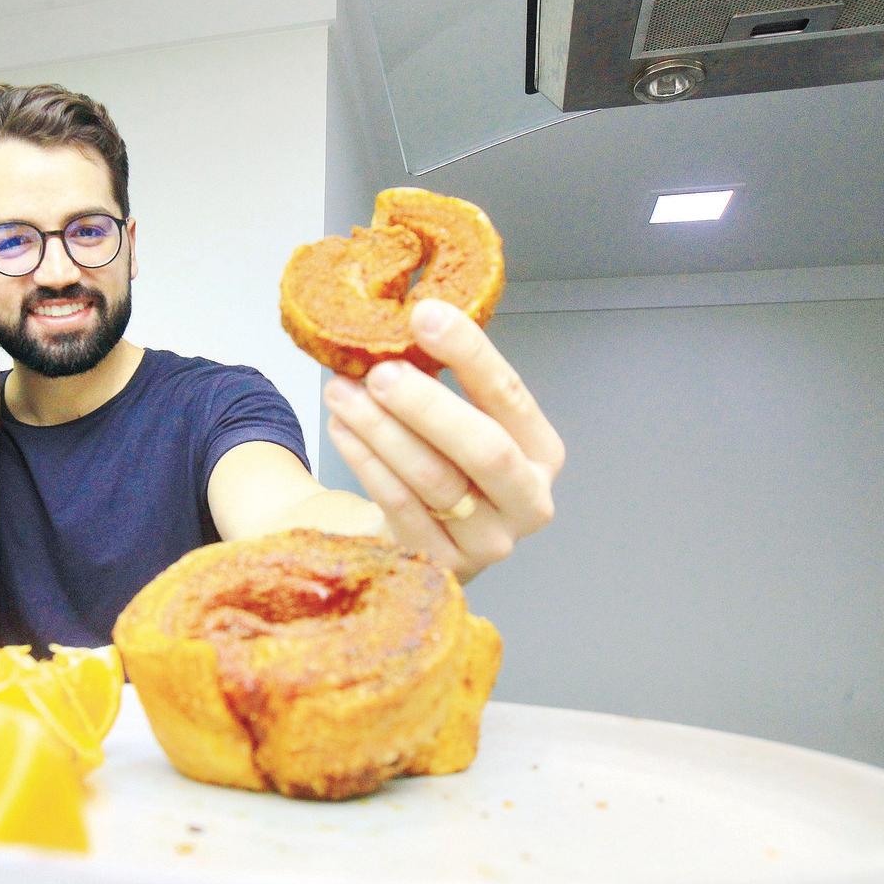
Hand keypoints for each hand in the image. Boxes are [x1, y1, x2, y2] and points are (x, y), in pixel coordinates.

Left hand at [322, 299, 564, 582]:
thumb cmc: (443, 466)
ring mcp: (488, 542)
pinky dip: (367, 463)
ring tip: (342, 392)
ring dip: (382, 430)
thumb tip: (401, 322)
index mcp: (541, 453)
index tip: (425, 316)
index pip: (510, 396)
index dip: (470, 353)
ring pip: (435, 480)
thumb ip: (442, 378)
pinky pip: (401, 509)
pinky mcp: (443, 566)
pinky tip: (342, 429)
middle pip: (485, 449)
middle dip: (427, 405)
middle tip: (379, 371)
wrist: (419, 539)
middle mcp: (528, 502)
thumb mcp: (457, 422)